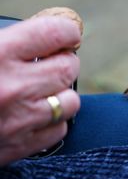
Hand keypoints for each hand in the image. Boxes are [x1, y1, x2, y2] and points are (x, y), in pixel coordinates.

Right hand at [0, 17, 80, 164]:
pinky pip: (59, 130)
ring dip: (60, 93)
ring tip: (42, 89)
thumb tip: (39, 33)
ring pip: (70, 101)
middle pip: (69, 67)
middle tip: (51, 61)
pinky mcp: (17, 148)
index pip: (57, 33)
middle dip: (64, 61)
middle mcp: (12, 87)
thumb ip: (2, 38)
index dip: (67, 30)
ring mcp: (18, 121)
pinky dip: (53, 121)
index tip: (67, 33)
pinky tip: (34, 114)